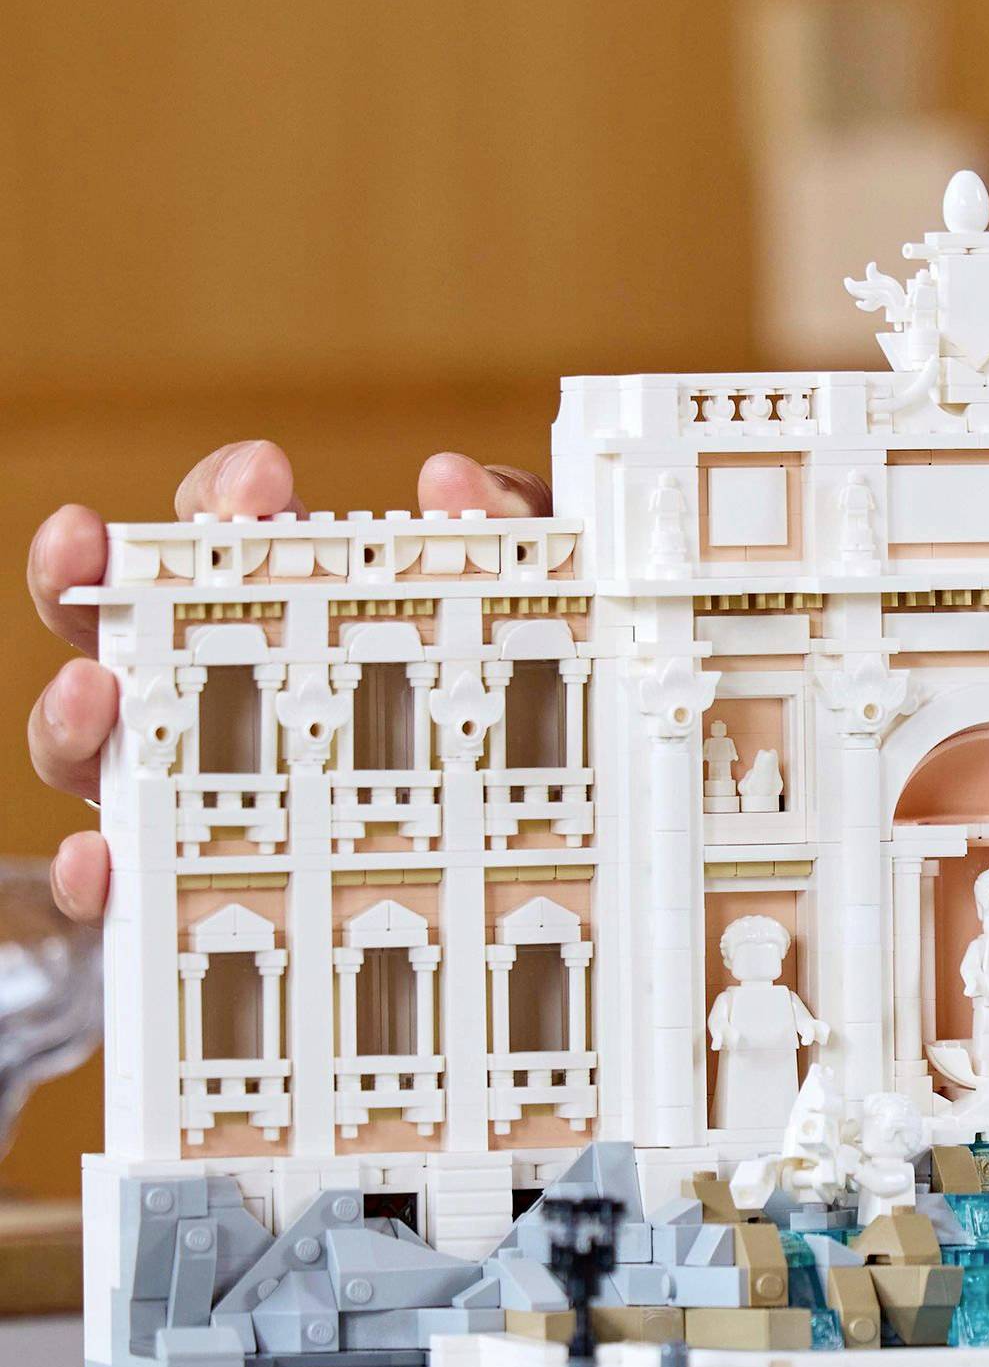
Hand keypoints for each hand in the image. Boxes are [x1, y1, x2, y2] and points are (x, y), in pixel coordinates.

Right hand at [28, 441, 550, 922]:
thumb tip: (460, 483)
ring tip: (98, 693)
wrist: (533, 857)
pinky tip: (102, 862)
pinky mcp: (193, 890)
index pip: (228, 530)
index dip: (226, 495)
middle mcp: (220, 692)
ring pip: (92, 749)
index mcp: (294, 607)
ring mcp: (193, 787)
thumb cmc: (510, 707)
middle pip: (114, 625)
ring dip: (69, 716)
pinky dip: (94, 876)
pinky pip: (118, 888)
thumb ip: (514, 531)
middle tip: (101, 543)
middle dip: (89, 577)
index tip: (263, 476)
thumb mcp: (540, 605)